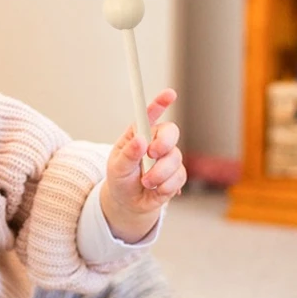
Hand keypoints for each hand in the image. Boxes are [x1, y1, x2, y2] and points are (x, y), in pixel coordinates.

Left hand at [100, 88, 185, 242]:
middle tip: (152, 154)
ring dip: (158, 174)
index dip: (160, 103)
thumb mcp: (117, 167)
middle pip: (171, 132)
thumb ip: (128, 154)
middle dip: (164, 143)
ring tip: (145, 182)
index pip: (150, 115)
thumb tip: (140, 140)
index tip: (169, 94)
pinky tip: (155, 190)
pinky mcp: (177, 175)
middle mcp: (157, 142)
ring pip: (175, 159)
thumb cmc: (120, 179)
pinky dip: (165, 186)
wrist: (128, 203)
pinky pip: (179, 177)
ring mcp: (169, 158)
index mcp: (139, 134)